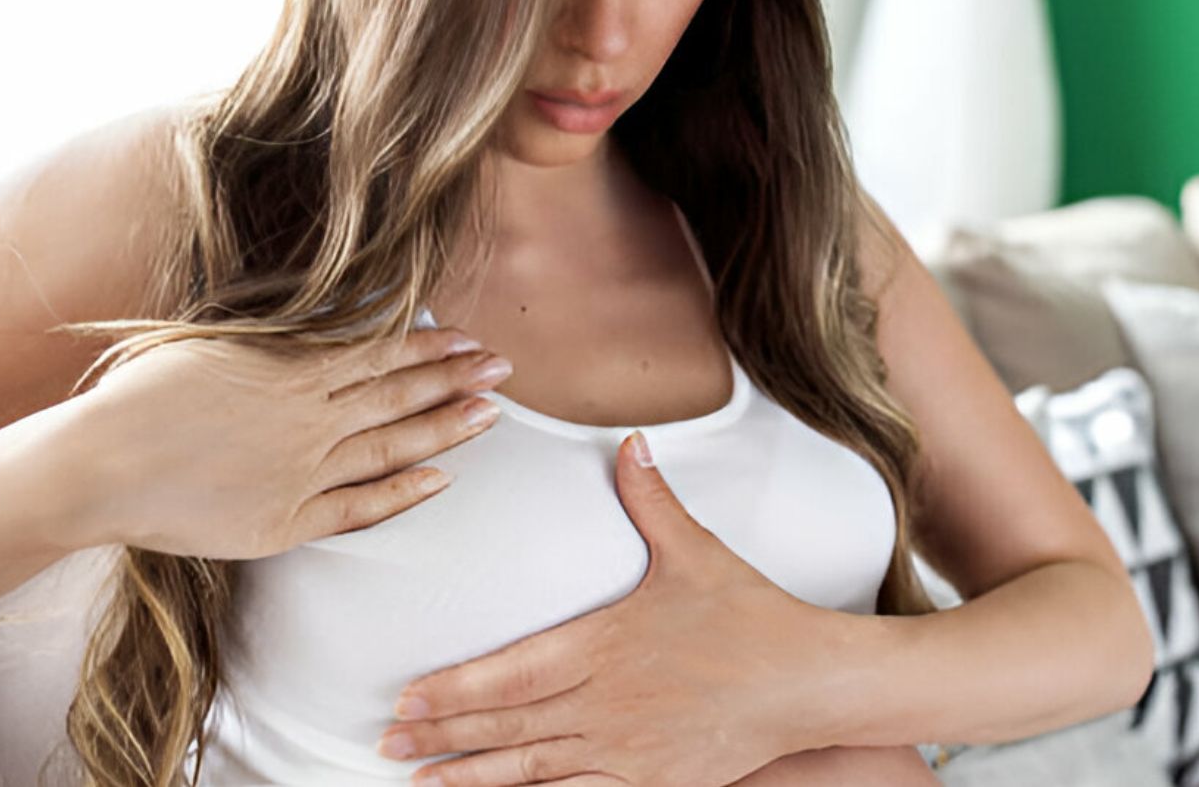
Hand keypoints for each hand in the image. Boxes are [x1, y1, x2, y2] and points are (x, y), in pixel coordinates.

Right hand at [61, 323, 512, 556]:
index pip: (382, 354)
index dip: (432, 348)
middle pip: (400, 394)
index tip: (470, 340)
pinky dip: (404, 492)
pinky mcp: (289, 521)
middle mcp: (310, 419)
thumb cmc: (141, 397)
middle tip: (504, 368)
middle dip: (458, 379)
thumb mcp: (214, 342)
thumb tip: (322, 317)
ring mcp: (304, 471)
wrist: (98, 466)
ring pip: (393, 446)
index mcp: (292, 370)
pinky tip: (440, 480)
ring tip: (490, 414)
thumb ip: (275, 336)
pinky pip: (361, 506)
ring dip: (447, 429)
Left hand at [378, 430, 835, 786]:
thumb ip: (651, 500)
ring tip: (421, 778)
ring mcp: (628, 747)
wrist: (810, 683)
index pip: (511, 672)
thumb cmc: (752, 615)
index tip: (407, 695)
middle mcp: (608, 699)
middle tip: (388, 739)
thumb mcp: (697, 551)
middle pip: (507, 723)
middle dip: (442, 733)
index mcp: (608, 642)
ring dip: (471, 773)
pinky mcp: (651, 781)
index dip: (454, 688)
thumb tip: (630, 445)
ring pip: (532, 765)